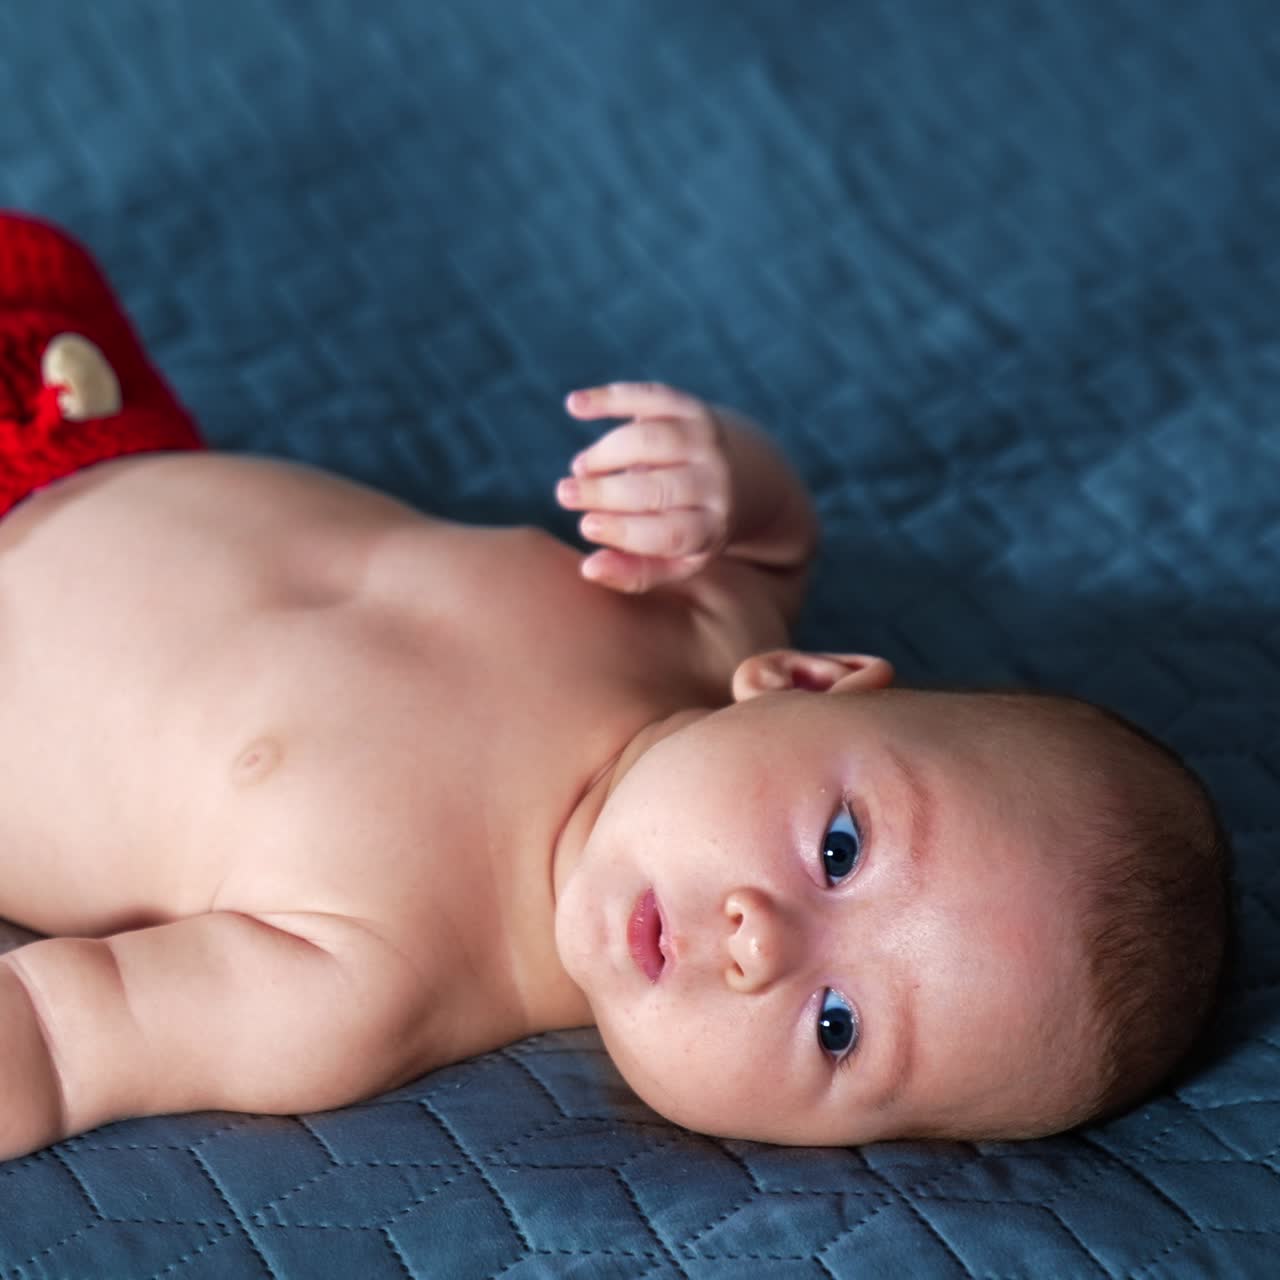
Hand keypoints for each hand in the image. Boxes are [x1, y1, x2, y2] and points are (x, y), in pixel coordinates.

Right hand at [556, 382, 732, 592]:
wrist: (751, 478)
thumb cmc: (696, 528)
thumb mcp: (679, 560)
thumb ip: (637, 571)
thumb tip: (587, 569)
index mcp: (712, 527)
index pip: (670, 532)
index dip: (625, 531)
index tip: (586, 526)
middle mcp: (715, 482)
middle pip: (659, 488)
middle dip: (606, 491)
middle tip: (565, 494)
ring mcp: (707, 441)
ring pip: (653, 440)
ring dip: (607, 452)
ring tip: (579, 469)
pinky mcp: (694, 408)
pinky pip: (651, 398)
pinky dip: (611, 398)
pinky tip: (574, 405)